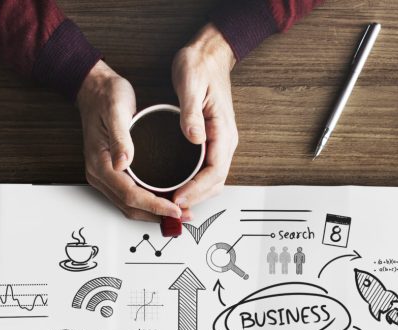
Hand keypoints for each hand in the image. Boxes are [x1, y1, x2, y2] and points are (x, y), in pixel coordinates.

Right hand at [77, 61, 182, 221]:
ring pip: (130, 206)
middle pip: (130, 207)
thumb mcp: (116, 109)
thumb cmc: (106, 96)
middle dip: (157, 215)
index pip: (130, 195)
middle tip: (183, 215)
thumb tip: (123, 162)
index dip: (154, 205)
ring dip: (154, 213)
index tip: (175, 208)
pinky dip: (148, 204)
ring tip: (178, 213)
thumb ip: (120, 137)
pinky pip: (130, 197)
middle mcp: (100, 175)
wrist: (95, 89)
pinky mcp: (112, 174)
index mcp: (100, 164)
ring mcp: (105, 177)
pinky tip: (164, 201)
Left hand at [171, 23, 236, 209]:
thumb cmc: (199, 65)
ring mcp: (220, 143)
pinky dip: (195, 185)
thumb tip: (194, 138)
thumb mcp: (191, 84)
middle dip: (195, 198)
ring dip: (195, 195)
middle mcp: (225, 141)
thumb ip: (191, 113)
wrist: (209, 54)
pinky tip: (179, 188)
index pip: (214, 171)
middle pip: (215, 183)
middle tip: (171, 207)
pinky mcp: (212, 142)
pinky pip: (207, 171)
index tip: (178, 198)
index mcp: (223, 131)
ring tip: (173, 203)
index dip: (196, 189)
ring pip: (212, 181)